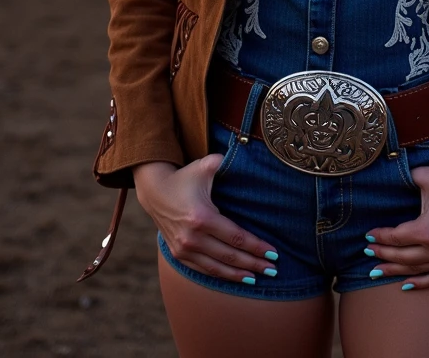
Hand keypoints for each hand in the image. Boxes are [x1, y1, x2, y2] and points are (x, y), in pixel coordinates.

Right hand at [132, 157, 278, 282]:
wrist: (154, 192)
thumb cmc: (184, 178)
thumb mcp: (203, 166)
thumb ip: (222, 161)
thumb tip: (242, 151)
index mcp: (202, 217)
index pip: (236, 237)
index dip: (257, 247)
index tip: (274, 253)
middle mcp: (192, 237)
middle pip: (231, 256)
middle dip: (254, 264)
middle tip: (274, 269)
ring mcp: (184, 249)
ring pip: (218, 268)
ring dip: (240, 274)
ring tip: (260, 277)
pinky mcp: (179, 255)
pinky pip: (205, 270)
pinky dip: (222, 275)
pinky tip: (237, 277)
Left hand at [365, 168, 428, 289]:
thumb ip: (408, 177)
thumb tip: (392, 173)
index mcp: (427, 230)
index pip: (396, 237)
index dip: (380, 236)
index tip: (368, 235)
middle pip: (402, 257)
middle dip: (383, 254)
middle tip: (368, 253)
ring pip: (416, 271)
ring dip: (395, 271)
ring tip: (378, 272)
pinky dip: (420, 283)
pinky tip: (407, 285)